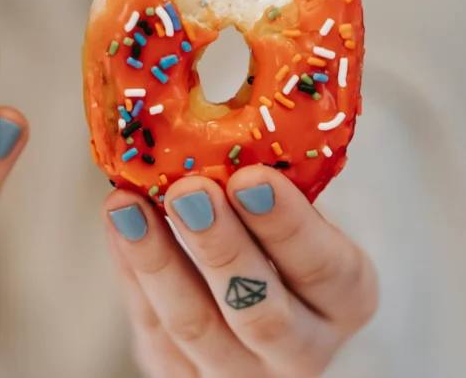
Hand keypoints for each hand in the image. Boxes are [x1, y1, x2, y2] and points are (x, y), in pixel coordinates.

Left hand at [104, 165, 378, 377]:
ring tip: (128, 205)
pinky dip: (132, 271)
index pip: (326, 270)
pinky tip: (119, 221)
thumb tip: (219, 113)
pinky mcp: (182, 376)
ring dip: (157, 260)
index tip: (252, 177)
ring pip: (195, 326)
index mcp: (346, 299)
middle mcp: (302, 350)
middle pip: (262, 314)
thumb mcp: (299, 215)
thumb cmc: (281, 243)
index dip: (289, 226)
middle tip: (190, 190)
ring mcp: (240, 372)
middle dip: (222, 248)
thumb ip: (272, 185)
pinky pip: (152, 329)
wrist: (255, 305)